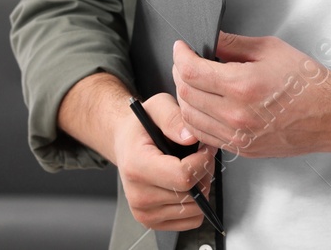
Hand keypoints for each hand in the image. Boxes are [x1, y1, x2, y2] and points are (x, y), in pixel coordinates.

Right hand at [113, 93, 216, 231]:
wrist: (126, 144)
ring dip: (202, 187)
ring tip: (192, 167)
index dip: (203, 161)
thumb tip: (191, 139)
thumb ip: (173, 118)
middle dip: (205, 172)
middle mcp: (138, 195)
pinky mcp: (153, 223)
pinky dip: (196, 203)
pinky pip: (191, 220)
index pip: (183, 177)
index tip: (205, 147)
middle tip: (200, 154)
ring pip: (195, 209)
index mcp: (137, 166)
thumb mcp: (157, 107)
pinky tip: (187, 184)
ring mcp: (144, 213)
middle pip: (191, 194)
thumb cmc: (143, 126)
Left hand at [172, 31, 330, 157]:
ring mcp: (239, 136)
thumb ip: (233, 44)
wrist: (330, 114)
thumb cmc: (308, 83)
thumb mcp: (270, 49)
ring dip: (185, 98)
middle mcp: (237, 115)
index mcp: (243, 86)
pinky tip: (203, 106)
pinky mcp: (242, 149)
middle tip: (186, 62)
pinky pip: (205, 136)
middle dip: (179, 74)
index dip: (180, 56)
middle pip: (186, 95)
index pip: (192, 71)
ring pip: (190, 118)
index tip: (181, 48)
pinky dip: (196, 120)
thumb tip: (210, 39)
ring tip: (193, 83)